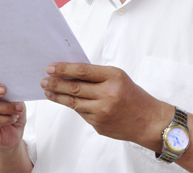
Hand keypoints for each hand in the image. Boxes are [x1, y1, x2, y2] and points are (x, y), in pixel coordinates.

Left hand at [40, 63, 172, 149]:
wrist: (148, 121)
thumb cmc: (133, 95)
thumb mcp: (118, 78)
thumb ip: (97, 75)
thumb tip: (70, 73)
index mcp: (114, 77)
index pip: (83, 71)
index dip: (64, 69)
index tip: (51, 67)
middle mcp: (108, 95)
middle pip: (74, 88)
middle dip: (56, 84)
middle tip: (44, 80)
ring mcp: (102, 112)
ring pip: (74, 103)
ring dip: (58, 97)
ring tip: (48, 91)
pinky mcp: (99, 125)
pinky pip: (81, 114)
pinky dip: (73, 107)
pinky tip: (65, 102)